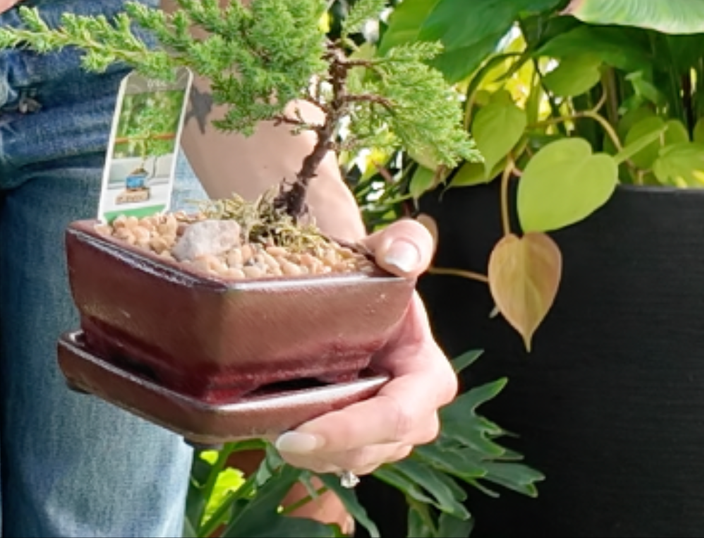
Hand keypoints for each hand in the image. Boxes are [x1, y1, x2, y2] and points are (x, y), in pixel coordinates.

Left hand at [273, 218, 455, 477]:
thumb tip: (402, 258)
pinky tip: (279, 432)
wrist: (349, 284)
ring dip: (316, 457)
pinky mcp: (362, 438)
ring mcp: (389, 431)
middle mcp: (416, 412)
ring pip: (354, 461)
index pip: (399, 416)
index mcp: (429, 375)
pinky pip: (339, 460)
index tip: (302, 432)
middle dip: (328, 451)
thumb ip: (406, 242)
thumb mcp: (387, 247)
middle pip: (374, 448)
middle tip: (278, 439)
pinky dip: (310, 454)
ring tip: (274, 434)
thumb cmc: (373, 267)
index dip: (353, 429)